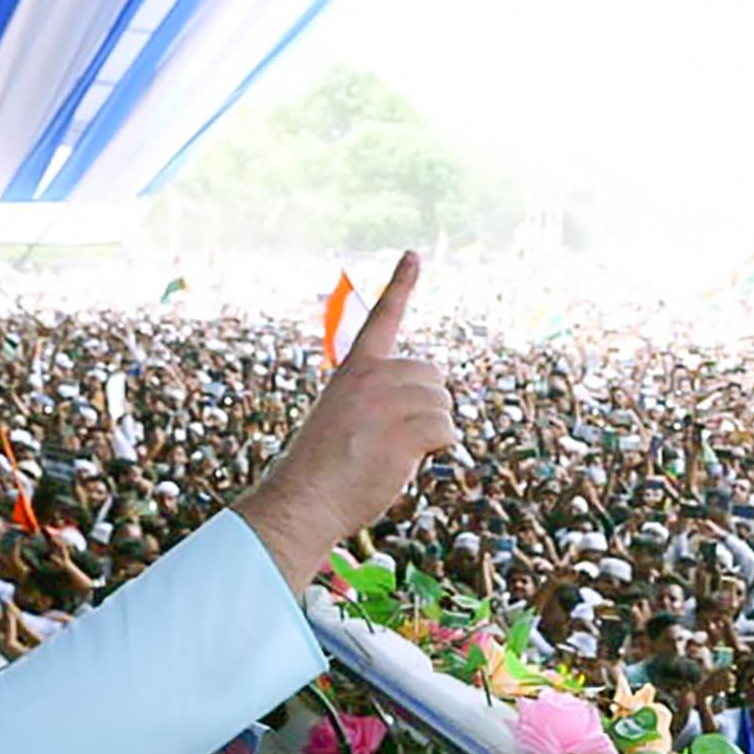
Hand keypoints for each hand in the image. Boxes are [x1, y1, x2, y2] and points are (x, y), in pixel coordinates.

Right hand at [235, 253, 456, 588]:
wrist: (306, 497)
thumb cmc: (324, 468)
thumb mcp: (343, 417)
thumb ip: (377, 400)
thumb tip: (428, 409)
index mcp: (355, 370)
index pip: (381, 318)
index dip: (400, 285)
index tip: (413, 255)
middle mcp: (373, 377)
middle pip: (433, 376)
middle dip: (427, 406)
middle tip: (395, 437)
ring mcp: (390, 401)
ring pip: (443, 405)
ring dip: (431, 432)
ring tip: (392, 452)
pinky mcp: (407, 429)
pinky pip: (447, 431)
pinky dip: (437, 449)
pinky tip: (406, 460)